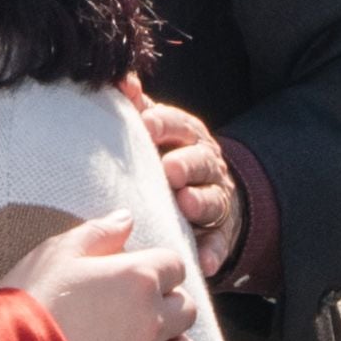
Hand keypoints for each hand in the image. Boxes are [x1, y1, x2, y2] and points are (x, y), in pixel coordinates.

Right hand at [3, 210, 203, 340]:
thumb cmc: (29, 302)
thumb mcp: (57, 253)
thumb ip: (98, 233)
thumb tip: (128, 218)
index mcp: (139, 278)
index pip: (175, 266)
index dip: (156, 269)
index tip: (135, 278)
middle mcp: (153, 320)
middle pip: (187, 309)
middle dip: (168, 307)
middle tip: (136, 312)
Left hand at [142, 96, 244, 256]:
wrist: (208, 192)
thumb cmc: (168, 155)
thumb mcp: (157, 129)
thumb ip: (139, 106)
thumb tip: (120, 78)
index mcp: (188, 137)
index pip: (179, 125)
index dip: (164, 125)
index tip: (146, 126)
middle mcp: (206, 165)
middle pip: (200, 161)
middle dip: (186, 163)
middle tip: (169, 169)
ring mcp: (215, 198)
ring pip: (212, 200)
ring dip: (200, 202)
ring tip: (186, 205)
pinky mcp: (220, 233)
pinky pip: (219, 243)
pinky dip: (213, 252)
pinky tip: (205, 262)